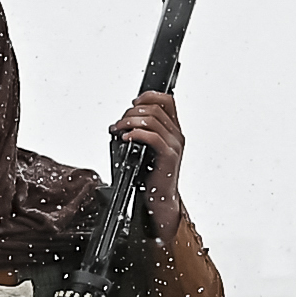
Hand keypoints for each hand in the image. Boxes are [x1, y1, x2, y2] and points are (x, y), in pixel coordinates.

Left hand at [113, 89, 184, 212]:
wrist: (160, 199)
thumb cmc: (151, 176)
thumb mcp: (146, 149)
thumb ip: (141, 132)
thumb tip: (122, 122)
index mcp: (173, 130)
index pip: (166, 100)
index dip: (148, 97)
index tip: (132, 104)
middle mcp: (176, 135)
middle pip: (155, 108)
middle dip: (131, 113)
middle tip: (119, 124)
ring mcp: (174, 145)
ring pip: (152, 120)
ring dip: (129, 122)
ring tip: (119, 130)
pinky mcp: (168, 156)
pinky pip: (152, 137)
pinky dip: (135, 134)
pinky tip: (126, 139)